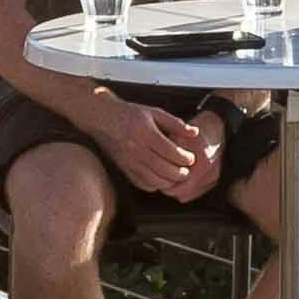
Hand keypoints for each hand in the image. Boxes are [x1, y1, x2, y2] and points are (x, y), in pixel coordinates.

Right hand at [90, 93, 221, 201]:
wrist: (103, 119)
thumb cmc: (131, 114)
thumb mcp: (154, 113)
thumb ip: (176, 124)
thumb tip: (195, 133)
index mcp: (146, 133)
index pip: (171, 152)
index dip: (185, 158)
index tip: (191, 158)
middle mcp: (137, 149)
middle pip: (164, 169)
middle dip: (180, 173)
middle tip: (187, 171)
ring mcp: (129, 161)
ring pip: (154, 180)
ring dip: (169, 182)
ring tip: (176, 176)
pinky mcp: (123, 168)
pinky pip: (142, 184)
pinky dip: (154, 185)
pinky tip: (161, 179)